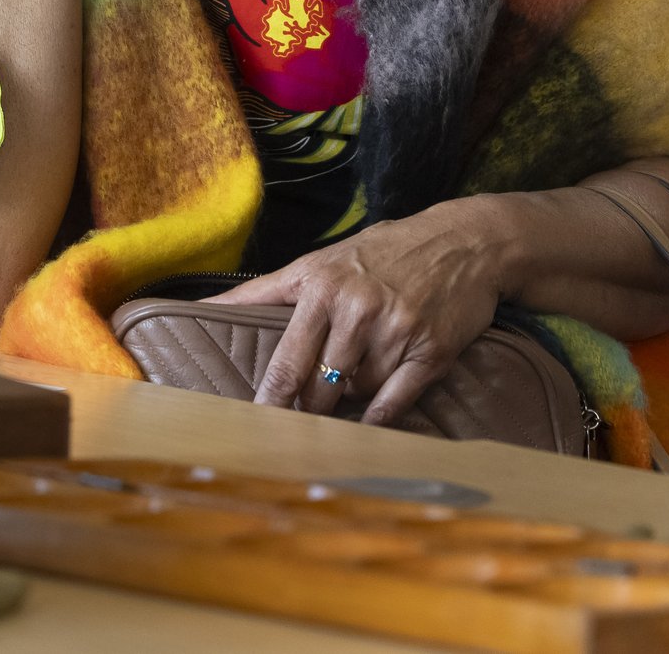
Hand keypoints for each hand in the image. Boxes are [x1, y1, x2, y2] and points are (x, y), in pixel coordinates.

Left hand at [209, 201, 515, 424]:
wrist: (462, 242)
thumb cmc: (378, 253)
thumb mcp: (316, 262)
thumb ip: (263, 290)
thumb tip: (206, 305)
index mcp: (320, 287)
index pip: (286, 359)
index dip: (269, 398)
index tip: (252, 424)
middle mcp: (356, 310)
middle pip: (318, 386)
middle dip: (306, 409)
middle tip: (297, 424)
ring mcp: (395, 332)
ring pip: (356, 393)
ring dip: (347, 401)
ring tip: (345, 392)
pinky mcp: (431, 352)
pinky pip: (395, 402)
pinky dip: (379, 419)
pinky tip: (369, 425)